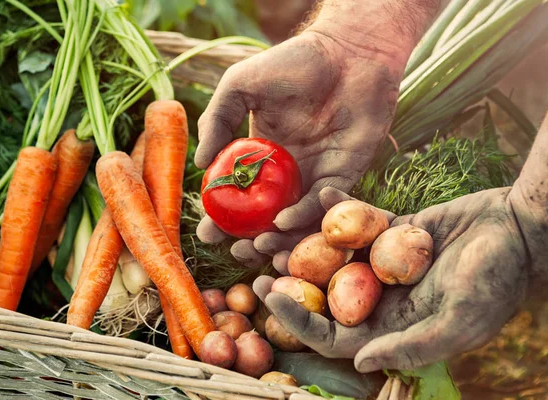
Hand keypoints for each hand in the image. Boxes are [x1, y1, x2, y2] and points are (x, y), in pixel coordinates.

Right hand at [195, 28, 404, 268]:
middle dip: (249, 239)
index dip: (222, 217)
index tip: (207, 233)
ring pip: (295, 219)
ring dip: (277, 238)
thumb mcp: (239, 86)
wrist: (348, 51)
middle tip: (234, 249)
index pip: (239, 195)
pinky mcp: (344, 175)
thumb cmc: (293, 62)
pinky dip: (304, 217)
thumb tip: (199, 165)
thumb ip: (216, 121)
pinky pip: (322, 203)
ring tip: (257, 247)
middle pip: (266, 217)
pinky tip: (283, 222)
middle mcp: (287, 172)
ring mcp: (315, 175)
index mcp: (261, 156)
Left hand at [259, 186, 543, 371]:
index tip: (270, 295)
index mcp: (392, 326)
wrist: (519, 230)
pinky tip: (316, 195)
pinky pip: (358, 221)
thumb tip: (359, 362)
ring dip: (303, 241)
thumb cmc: (496, 279)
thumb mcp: (460, 318)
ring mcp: (384, 262)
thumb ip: (412, 344)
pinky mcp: (392, 231)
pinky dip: (338, 208)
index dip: (299, 319)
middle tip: (256, 258)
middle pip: (324, 292)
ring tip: (272, 225)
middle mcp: (382, 297)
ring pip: (333, 255)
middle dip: (289, 278)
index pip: (334, 332)